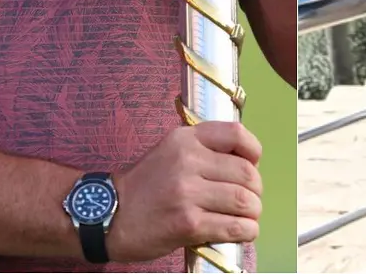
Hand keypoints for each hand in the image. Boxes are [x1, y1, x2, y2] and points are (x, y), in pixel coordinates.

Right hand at [107, 122, 261, 262]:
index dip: (253, 151)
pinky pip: (231, 226)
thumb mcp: (171, 149)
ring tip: (249, 217)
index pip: (236, 134)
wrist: (110, 214)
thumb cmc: (146, 184)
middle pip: (245, 172)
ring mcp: (188, 192)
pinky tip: (244, 231)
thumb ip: (204, 149)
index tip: (253, 164)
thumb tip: (246, 162)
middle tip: (252, 199)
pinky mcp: (187, 223)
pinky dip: (245, 231)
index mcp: (187, 138)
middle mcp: (188, 160)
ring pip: (243, 200)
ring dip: (253, 212)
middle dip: (256, 189)